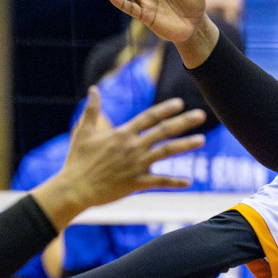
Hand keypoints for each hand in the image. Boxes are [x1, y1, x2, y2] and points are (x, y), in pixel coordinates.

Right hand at [32, 88, 206, 227]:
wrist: (74, 188)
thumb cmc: (77, 160)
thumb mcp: (83, 132)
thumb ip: (91, 110)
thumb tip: (93, 89)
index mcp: (122, 134)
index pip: (148, 117)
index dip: (165, 109)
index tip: (180, 103)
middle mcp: (133, 147)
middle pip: (163, 131)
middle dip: (184, 122)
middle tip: (202, 115)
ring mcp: (136, 164)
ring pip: (166, 152)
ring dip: (186, 145)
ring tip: (202, 140)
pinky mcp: (137, 183)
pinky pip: (160, 181)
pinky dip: (175, 182)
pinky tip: (189, 181)